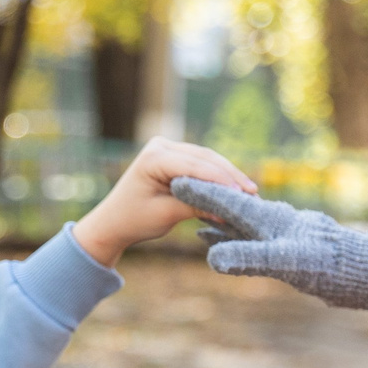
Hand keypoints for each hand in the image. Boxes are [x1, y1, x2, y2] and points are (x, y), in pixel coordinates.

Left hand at [72, 139, 256, 267]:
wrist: (113, 222)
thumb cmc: (134, 220)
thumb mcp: (166, 215)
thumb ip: (196, 206)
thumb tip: (228, 210)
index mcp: (153, 157)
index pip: (194, 165)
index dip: (221, 179)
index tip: (243, 193)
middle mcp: (160, 146)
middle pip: (204, 158)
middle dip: (229, 176)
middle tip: (253, 193)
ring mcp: (167, 149)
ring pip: (206, 159)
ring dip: (227, 175)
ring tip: (250, 192)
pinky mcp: (174, 157)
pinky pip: (201, 164)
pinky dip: (217, 176)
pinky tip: (235, 188)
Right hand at [170, 177, 367, 309]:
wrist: (359, 271)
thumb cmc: (327, 265)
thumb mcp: (285, 263)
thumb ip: (248, 258)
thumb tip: (211, 259)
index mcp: (266, 218)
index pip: (226, 199)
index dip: (199, 191)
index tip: (173, 180)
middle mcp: (268, 220)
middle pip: (227, 203)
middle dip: (201, 195)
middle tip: (172, 186)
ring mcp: (273, 233)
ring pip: (232, 220)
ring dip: (209, 215)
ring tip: (184, 212)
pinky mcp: (278, 247)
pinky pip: (241, 237)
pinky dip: (222, 235)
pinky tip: (210, 239)